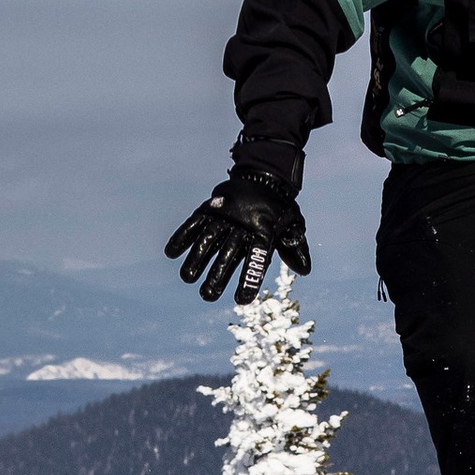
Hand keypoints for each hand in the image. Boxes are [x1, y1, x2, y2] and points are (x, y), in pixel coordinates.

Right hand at [163, 163, 311, 306]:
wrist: (265, 174)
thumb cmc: (278, 207)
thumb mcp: (293, 222)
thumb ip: (296, 246)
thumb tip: (304, 270)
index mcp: (265, 228)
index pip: (257, 256)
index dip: (250, 278)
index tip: (242, 300)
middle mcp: (243, 222)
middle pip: (228, 252)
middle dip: (217, 275)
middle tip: (208, 296)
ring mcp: (225, 214)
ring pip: (208, 238)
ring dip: (196, 259)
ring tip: (188, 278)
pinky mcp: (211, 207)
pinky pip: (194, 222)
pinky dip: (182, 236)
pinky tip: (171, 253)